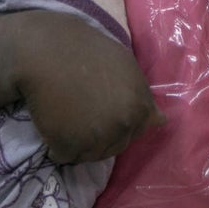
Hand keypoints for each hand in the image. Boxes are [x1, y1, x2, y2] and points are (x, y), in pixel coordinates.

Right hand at [0, 10, 164, 163]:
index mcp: (140, 107)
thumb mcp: (127, 67)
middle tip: (82, 110)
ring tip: (68, 116)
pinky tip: (54, 121)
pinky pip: (65, 156)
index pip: (137, 132)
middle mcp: (123, 126)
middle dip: (100, 135)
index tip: (103, 108)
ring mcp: (96, 139)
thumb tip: (161, 121)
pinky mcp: (68, 146)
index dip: (119, 121)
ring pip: (90, 156)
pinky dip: (57, 145)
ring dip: (79, 143)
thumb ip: (143, 96)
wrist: (47, 51)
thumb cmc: (87, 52)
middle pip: (114, 147)